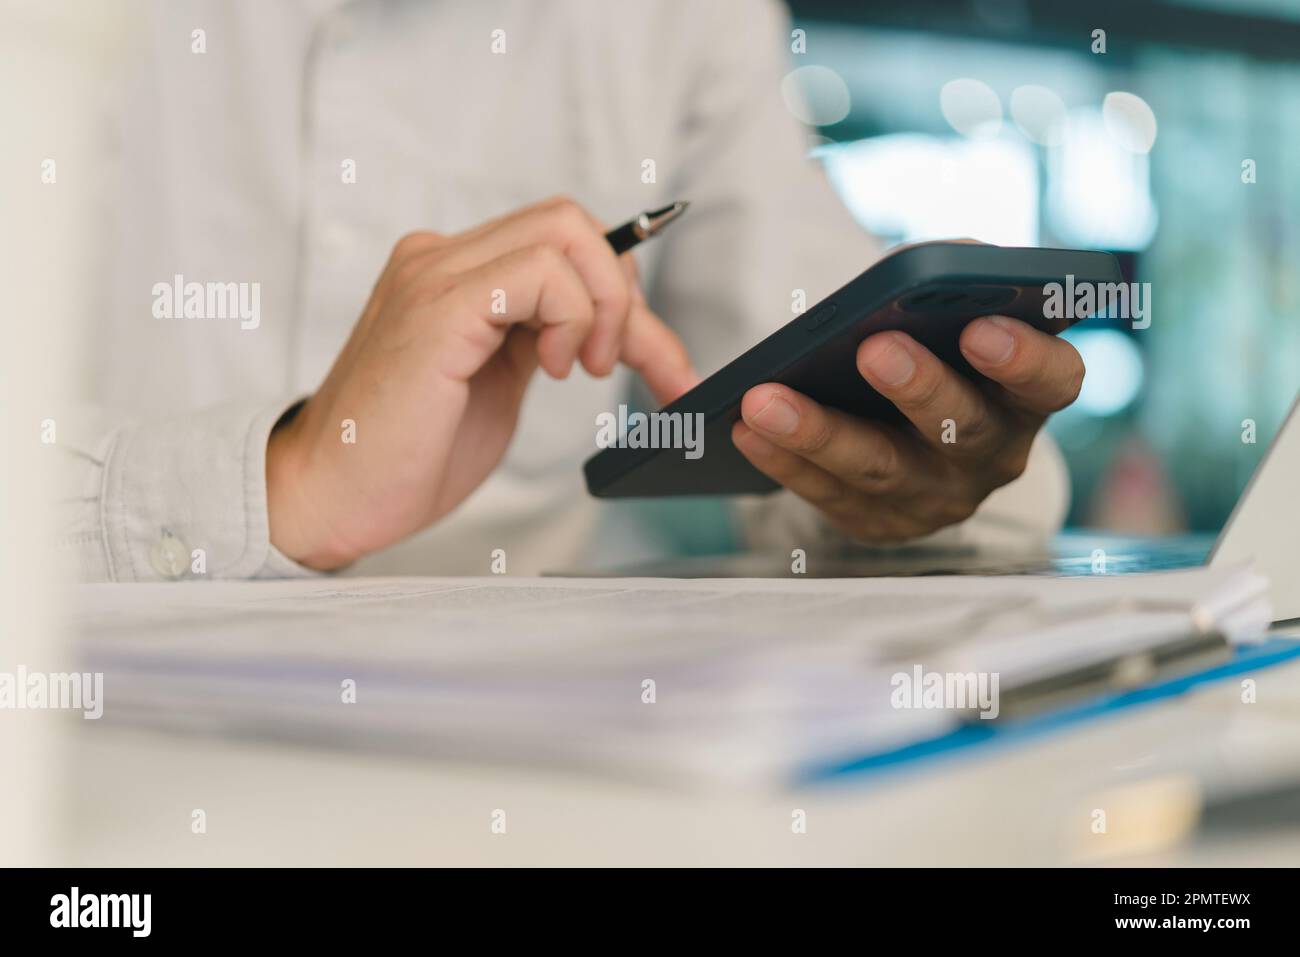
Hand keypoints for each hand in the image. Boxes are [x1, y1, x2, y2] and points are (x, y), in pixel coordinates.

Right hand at [267, 196, 697, 569]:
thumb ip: (543, 339)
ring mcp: (435, 276)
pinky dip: (573, 317)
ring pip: (565, 232)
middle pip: (573, 222)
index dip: (625, 294)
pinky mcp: (437, 309)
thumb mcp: (500, 383)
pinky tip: (554, 367)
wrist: (330, 497)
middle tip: (618, 367)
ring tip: (583, 369)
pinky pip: (539, 273)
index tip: (664, 363)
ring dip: (604, 306)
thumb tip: (611, 325)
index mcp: (457, 274)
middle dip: (625, 296)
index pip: (564, 243)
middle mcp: (442, 259)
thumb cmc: (408, 454)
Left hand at [731, 314, 1083, 541]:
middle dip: (919, 388)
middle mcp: (992, 455)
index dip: (1024, 359)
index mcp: (1026, 395)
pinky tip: (745, 429)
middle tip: (875, 349)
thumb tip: (933, 262)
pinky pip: (828, 495)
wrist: (909, 427)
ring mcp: (936, 497)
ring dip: (820, 432)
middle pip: (963, 429)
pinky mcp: (880, 522)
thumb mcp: (957, 312)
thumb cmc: (938, 350)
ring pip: (881, 469)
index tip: (981, 327)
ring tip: (765, 398)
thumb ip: (955, 279)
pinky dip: (784, 461)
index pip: (1053, 381)